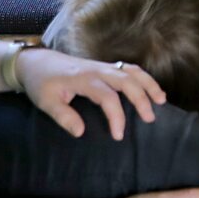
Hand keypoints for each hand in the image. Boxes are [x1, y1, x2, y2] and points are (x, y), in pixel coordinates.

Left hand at [16, 47, 165, 140]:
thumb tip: (81, 132)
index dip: (116, 117)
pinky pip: (129, 69)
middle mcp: (98, 70)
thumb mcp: (46, 102)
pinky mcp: (105, 67)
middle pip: (127, 81)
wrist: (37, 62)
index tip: (119, 135)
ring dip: (148, 85)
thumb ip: (63, 117)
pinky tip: (150, 89)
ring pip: (132, 71)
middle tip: (150, 119)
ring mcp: (103, 66)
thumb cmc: (42, 83)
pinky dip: (143, 78)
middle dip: (141, 99)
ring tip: (161, 101)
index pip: (108, 97)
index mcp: (84, 79)